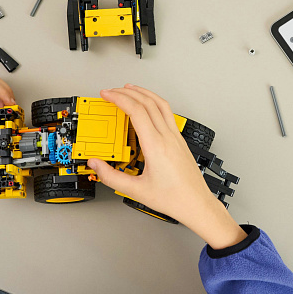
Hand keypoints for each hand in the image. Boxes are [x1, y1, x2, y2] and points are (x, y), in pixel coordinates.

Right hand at [87, 85, 246, 248]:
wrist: (196, 204)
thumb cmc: (173, 198)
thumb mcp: (136, 191)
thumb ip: (111, 177)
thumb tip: (96, 164)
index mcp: (155, 146)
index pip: (136, 111)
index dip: (119, 98)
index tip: (107, 95)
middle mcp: (167, 137)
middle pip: (147, 102)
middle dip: (127, 92)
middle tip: (112, 91)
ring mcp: (176, 137)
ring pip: (160, 104)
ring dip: (143, 92)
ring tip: (129, 89)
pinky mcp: (180, 140)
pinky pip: (167, 113)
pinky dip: (154, 102)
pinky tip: (148, 105)